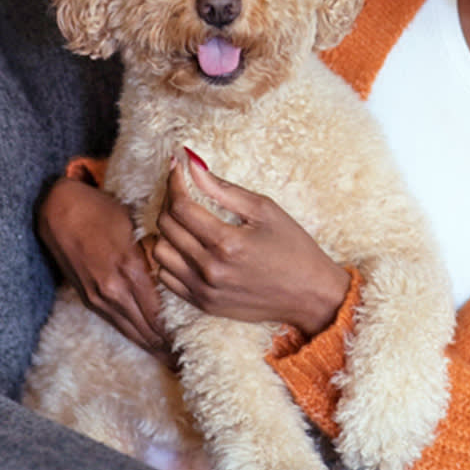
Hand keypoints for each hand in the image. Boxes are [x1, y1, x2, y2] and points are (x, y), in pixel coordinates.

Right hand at [36, 176, 170, 361]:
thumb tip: (184, 268)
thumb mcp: (138, 225)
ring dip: (152, 347)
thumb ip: (159, 251)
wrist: (60, 210)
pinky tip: (148, 344)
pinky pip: (116, 324)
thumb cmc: (103, 211)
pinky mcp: (89, 299)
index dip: (176, 334)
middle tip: (186, 363)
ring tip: (171, 362)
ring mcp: (99, 297)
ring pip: (131, 332)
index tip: (195, 345)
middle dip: (167, 348)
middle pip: (146, 330)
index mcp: (130, 270)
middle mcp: (113, 290)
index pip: (159, 313)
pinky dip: (134, 336)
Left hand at [153, 155, 351, 337]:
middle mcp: (210, 269)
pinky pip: (166, 278)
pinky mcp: (203, 304)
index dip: (174, 182)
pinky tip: (186, 246)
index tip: (177, 168)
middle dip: (170, 200)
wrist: (310, 294)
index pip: (180, 206)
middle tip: (183, 190)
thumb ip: (224, 189)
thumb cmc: (294, 248)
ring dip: (167, 231)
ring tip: (185, 220)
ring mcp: (204, 291)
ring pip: (159, 253)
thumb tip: (192, 165)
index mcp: (227, 243)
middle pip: (166, 227)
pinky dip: (170, 257)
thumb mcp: (265, 210)